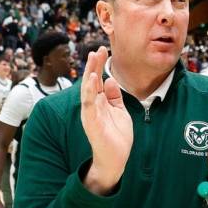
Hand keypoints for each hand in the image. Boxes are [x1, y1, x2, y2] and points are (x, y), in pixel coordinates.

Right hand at [80, 46, 132, 194]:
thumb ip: (114, 97)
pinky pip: (89, 104)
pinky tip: (93, 79)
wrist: (116, 159)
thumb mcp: (119, 112)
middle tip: (98, 49)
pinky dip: (90, 91)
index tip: (104, 50)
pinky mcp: (91, 121)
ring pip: (88, 89)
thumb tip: (110, 80)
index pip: (98, 79)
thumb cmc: (117, 136)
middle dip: (94, 64)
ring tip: (93, 58)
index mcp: (100, 102)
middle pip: (92, 80)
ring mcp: (91, 113)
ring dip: (90, 73)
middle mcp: (93, 105)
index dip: (100, 65)